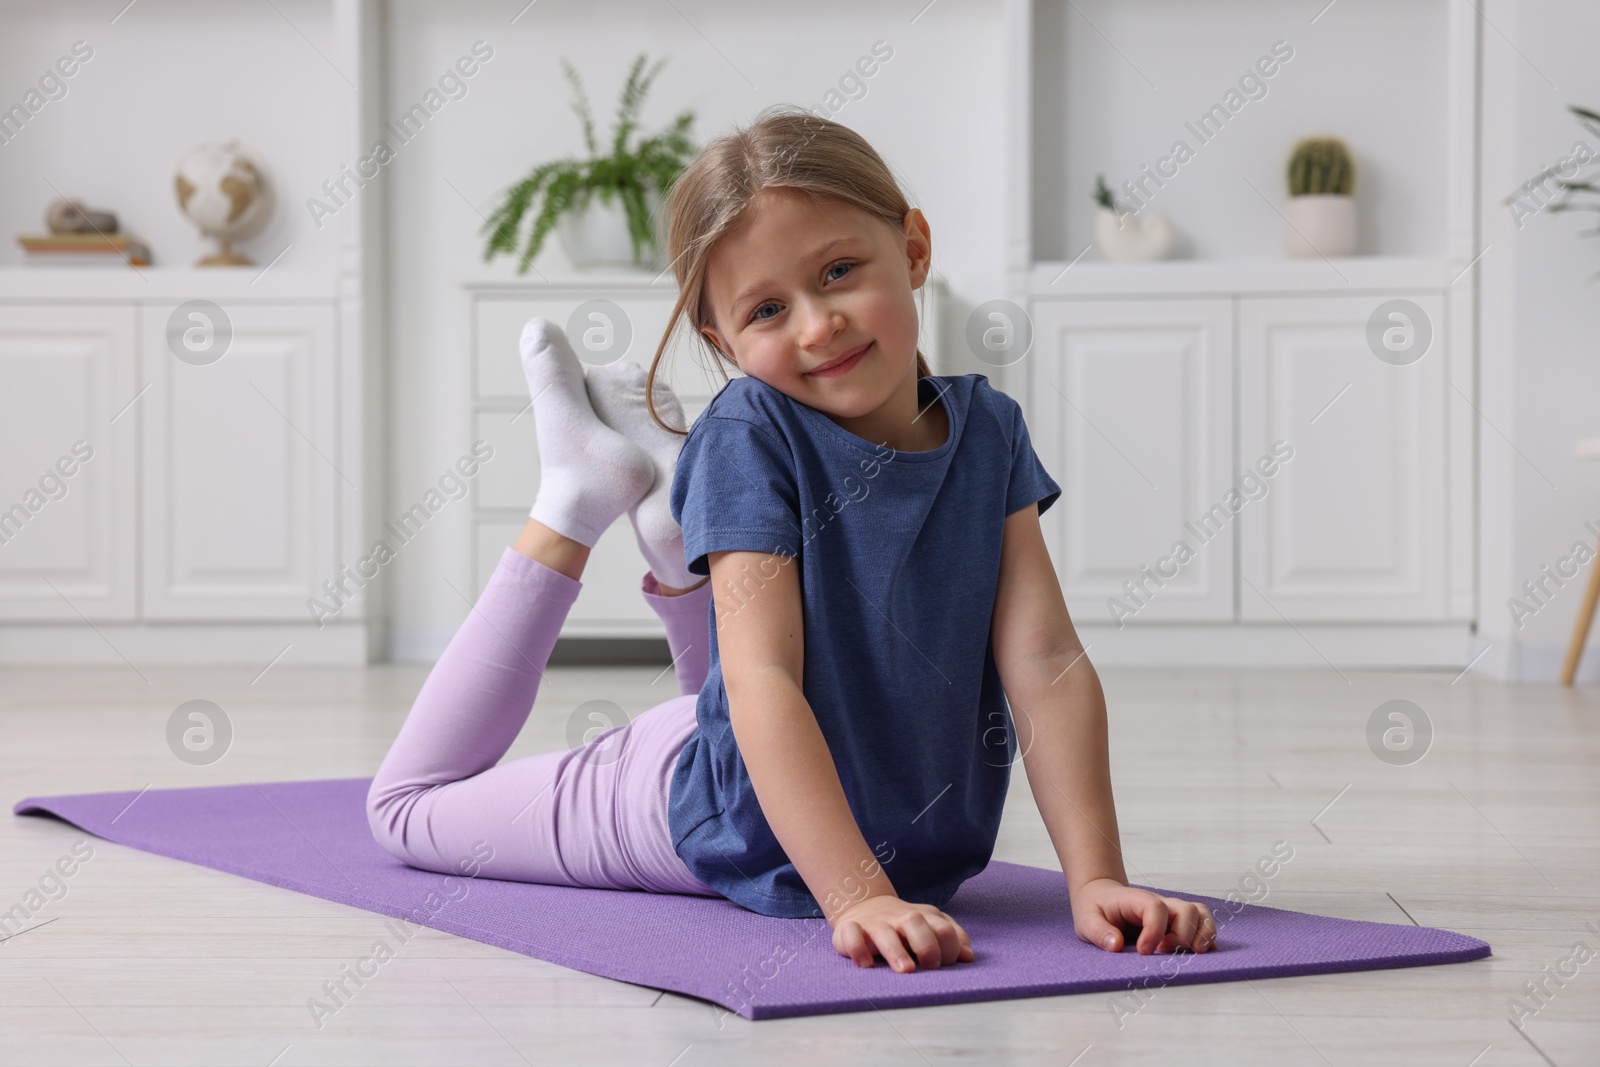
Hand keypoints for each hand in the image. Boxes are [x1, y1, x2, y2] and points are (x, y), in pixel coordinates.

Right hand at [830, 894, 975, 971]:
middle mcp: (899, 918)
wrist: (864, 905)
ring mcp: (874, 923)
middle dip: (926, 944)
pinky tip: (865, 964)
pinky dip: (857, 947)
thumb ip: (951, 939)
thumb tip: (968, 957)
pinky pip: (851, 934)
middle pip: (915, 922)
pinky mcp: (849, 928)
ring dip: (895, 951)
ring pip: (884, 932)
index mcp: (923, 918)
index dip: (949, 948)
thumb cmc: (904, 926)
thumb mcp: (930, 926)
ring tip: (905, 970)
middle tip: (930, 966)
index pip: (943, 929)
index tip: (945, 965)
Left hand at [1071, 878, 1216, 954]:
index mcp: (1137, 900)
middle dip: (1182, 935)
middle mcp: (1160, 903)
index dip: (1154, 931)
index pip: (1155, 908)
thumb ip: (1099, 932)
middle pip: (1184, 910)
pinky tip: (1202, 953)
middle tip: (1165, 952)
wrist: (1101, 896)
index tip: (1144, 951)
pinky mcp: (1178, 922)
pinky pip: (1203, 922)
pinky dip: (1208, 936)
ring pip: (1199, 913)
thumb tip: (1116, 945)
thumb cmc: (1095, 908)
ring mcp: (1171, 911)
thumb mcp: (1086, 919)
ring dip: (1203, 933)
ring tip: (1196, 953)